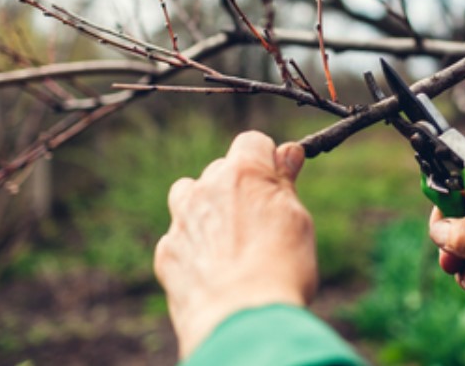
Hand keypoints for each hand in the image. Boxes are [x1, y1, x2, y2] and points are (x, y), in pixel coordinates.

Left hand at [154, 131, 314, 358]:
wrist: (240, 323)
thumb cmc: (280, 269)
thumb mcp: (298, 220)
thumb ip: (285, 183)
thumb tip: (287, 152)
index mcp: (243, 173)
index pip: (253, 141)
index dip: (268, 159)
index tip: (279, 181)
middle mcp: (206, 189)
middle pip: (221, 169)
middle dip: (238, 187)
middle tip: (262, 221)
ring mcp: (181, 221)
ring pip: (189, 196)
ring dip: (206, 208)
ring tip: (230, 240)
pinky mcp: (167, 253)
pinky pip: (179, 237)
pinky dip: (194, 247)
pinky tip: (214, 271)